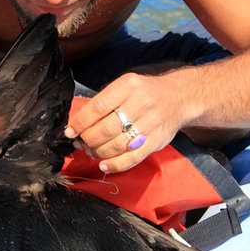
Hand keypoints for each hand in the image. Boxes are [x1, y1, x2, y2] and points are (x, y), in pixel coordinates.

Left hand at [64, 72, 189, 172]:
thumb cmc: (147, 92)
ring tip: (90, 151)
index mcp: (129, 86)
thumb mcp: (126, 85)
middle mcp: (141, 103)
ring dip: (98, 152)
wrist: (180, 97)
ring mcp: (151, 123)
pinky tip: (104, 165)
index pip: (98, 107)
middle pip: (106, 128)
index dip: (80, 122)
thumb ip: (106, 101)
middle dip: (88, 139)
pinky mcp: (157, 140)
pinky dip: (115, 165)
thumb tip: (79, 122)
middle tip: (80, 143)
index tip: (69, 131)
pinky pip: (133, 157)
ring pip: (117, 145)